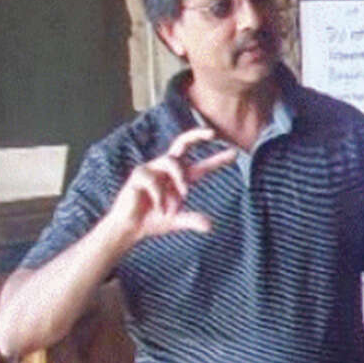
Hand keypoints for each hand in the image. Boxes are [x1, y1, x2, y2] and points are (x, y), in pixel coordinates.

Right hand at [105, 127, 235, 246]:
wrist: (128, 229)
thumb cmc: (152, 221)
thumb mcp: (175, 221)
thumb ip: (191, 220)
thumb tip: (210, 226)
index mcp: (179, 179)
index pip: (201, 166)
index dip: (217, 160)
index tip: (236, 154)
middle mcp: (166, 169)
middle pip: (182, 142)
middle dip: (197, 135)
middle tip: (213, 133)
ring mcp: (152, 169)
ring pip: (172, 162)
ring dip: (179, 180)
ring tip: (180, 200)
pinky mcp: (138, 175)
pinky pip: (154, 181)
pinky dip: (160, 197)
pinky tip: (158, 209)